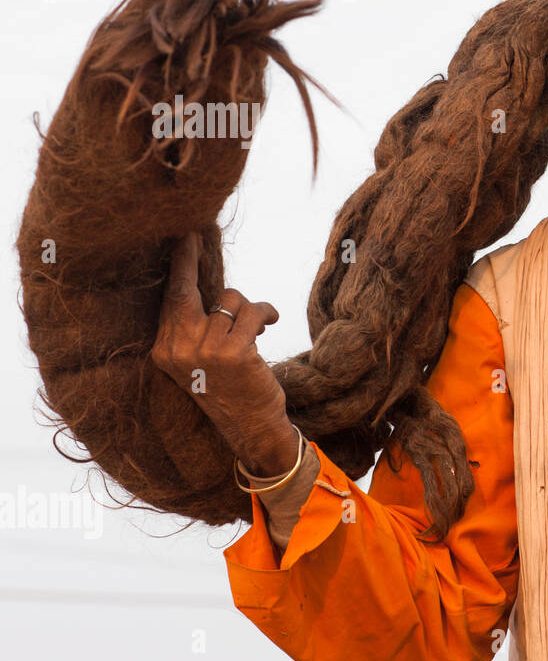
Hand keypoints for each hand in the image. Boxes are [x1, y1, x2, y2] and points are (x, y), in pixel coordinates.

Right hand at [150, 231, 300, 476]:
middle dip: (190, 259)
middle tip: (195, 234)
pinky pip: (252, 313)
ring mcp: (204, 351)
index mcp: (164, 350)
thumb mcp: (201, 359)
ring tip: (256, 326)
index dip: (178, 268)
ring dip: (249, 309)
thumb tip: (210, 288)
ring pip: (230, 300)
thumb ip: (197, 327)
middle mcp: (178, 349)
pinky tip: (269, 324)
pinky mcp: (233, 352)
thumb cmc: (230, 387)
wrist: (250, 426)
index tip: (181, 240)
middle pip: (186, 290)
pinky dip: (265, 313)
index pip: (170, 300)